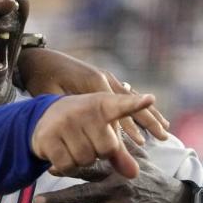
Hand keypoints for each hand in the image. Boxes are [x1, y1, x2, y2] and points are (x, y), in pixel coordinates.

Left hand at [17, 48, 169, 144]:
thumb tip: (80, 132)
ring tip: (164, 128)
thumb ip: (67, 111)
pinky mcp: (100, 80)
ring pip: (131, 99)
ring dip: (148, 114)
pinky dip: (137, 108)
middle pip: (131, 104)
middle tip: (164, 137)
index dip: (128, 129)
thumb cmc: (41, 78)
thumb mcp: (51, 95)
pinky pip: (124, 96)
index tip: (141, 143)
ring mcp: (104, 78)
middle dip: (148, 121)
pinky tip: (147, 114)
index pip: (116, 110)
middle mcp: (103, 78)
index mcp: (94, 82)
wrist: (37, 58)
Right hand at [31, 93, 154, 178]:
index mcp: (102, 104)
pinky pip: (68, 165)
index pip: (121, 106)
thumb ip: (120, 153)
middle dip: (99, 153)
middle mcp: (83, 109)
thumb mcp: (103, 132)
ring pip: (86, 160)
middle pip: (106, 149)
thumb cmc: (84, 125)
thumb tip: (133, 174)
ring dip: (82, 161)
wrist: (45, 117)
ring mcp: (64, 122)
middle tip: (88, 141)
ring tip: (73, 146)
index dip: (135, 104)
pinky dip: (68, 167)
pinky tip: (62, 154)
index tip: (149, 99)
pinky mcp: (48, 137)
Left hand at [32, 138, 189, 202]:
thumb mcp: (140, 159)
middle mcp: (116, 190)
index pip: (90, 168)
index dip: (70, 167)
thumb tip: (109, 122)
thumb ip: (120, 145)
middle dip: (58, 199)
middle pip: (82, 194)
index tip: (50, 168)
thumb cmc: (153, 180)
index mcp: (116, 172)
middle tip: (37, 202)